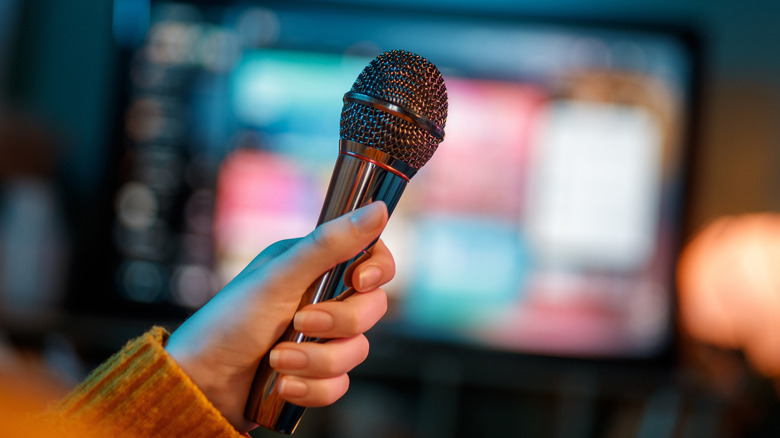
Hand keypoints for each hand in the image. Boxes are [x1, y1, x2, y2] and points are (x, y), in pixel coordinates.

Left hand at [165, 202, 393, 431]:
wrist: (199, 384)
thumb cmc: (229, 322)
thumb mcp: (280, 278)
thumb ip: (330, 244)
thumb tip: (378, 209)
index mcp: (315, 266)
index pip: (372, 259)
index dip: (378, 270)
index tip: (359, 282)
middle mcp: (322, 299)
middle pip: (371, 308)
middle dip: (337, 323)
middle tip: (299, 323)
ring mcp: (320, 338)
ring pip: (356, 351)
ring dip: (317, 362)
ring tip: (277, 361)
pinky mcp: (315, 373)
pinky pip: (339, 384)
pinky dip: (311, 388)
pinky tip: (282, 385)